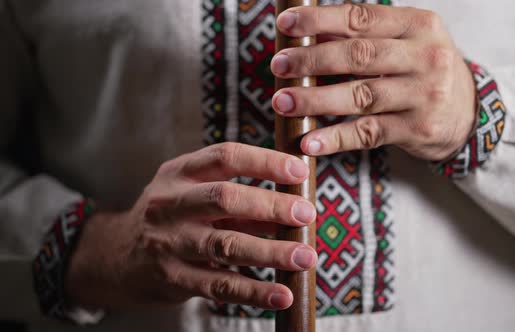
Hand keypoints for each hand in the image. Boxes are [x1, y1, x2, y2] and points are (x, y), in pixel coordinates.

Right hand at [65, 143, 317, 309]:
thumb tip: (293, 198)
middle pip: (225, 198)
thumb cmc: (172, 215)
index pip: (225, 156)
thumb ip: (234, 192)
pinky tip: (281, 295)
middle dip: (271, 205)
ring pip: (225, 245)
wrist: (118, 254)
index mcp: (180, 172)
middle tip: (307, 213)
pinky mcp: (174, 278)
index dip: (264, 160)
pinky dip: (254, 291)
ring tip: (305, 257)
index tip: (298, 169)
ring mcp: (170, 242)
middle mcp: (171, 203)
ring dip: (269, 252)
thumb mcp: (192, 191)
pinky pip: (219, 286)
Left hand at [271, 4, 476, 159]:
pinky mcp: (417, 129)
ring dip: (316, 100)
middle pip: (358, 56)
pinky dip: (335, 138)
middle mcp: (425, 57)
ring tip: (283, 103)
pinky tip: (309, 141)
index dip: (319, 20)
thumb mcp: (406, 42)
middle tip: (279, 66)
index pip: (361, 18)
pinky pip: (368, 133)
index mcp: (418, 25)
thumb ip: (364, 36)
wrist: (468, 112)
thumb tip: (308, 32)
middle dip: (312, 60)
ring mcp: (423, 95)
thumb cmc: (424, 70)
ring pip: (360, 96)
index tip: (286, 25)